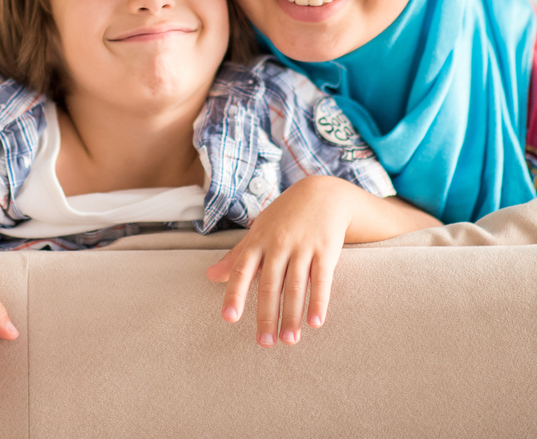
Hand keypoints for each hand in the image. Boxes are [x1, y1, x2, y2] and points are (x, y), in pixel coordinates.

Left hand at [206, 175, 357, 347]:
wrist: (321, 193)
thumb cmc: (284, 216)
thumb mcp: (258, 231)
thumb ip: (237, 256)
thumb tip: (210, 277)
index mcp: (258, 241)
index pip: (242, 270)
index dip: (234, 294)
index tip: (229, 318)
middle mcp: (278, 244)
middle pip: (269, 283)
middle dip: (266, 315)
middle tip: (264, 342)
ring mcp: (303, 246)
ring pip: (295, 285)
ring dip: (291, 315)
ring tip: (289, 340)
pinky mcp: (326, 249)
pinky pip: (322, 279)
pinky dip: (319, 301)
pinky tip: (316, 322)